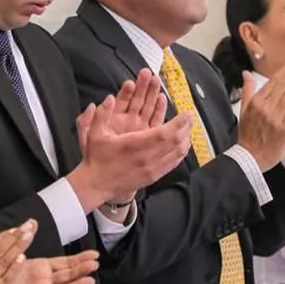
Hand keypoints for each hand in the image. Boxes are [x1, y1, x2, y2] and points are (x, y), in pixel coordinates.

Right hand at [68, 96, 191, 213]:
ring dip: (186, 139)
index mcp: (134, 145)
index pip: (164, 133)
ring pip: (178, 153)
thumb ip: (101, 114)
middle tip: (190, 118)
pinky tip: (182, 145)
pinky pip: (173, 163)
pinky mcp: (154, 176)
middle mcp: (146, 158)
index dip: (179, 123)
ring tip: (188, 129)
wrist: (97, 185)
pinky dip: (181, 153)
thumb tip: (110, 98)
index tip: (186, 114)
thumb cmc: (97, 159)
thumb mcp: (94, 134)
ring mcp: (152, 169)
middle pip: (175, 142)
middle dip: (186, 128)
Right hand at [236, 54, 284, 170]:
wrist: (249, 159)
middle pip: (284, 83)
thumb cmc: (248, 137)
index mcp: (257, 101)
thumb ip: (247, 90)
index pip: (274, 80)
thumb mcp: (244, 111)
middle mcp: (265, 106)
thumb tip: (245, 74)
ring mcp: (275, 117)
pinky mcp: (284, 128)